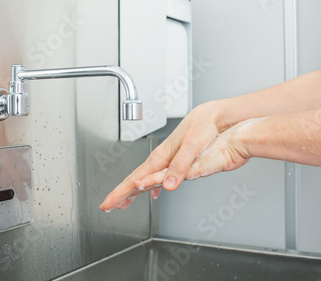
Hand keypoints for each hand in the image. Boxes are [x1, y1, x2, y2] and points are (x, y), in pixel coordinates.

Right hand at [99, 100, 258, 211]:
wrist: (212, 114)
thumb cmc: (203, 126)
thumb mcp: (192, 146)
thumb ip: (180, 166)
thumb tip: (167, 186)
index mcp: (161, 156)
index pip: (134, 179)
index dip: (120, 192)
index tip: (107, 204)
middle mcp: (161, 158)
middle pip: (135, 179)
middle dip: (120, 193)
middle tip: (108, 206)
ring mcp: (166, 158)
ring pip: (144, 178)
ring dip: (133, 191)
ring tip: (124, 202)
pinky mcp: (174, 159)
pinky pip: (155, 175)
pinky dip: (149, 185)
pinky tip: (153, 193)